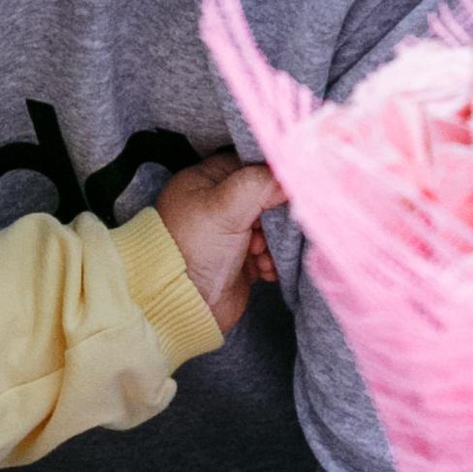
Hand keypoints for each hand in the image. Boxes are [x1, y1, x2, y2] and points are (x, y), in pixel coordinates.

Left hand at [155, 152, 285, 334]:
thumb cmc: (193, 249)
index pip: (248, 165)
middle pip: (265, 198)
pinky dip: (273, 261)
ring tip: (261, 254)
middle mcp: (216, 205)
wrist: (183, 306)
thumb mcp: (224, 206)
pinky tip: (265, 269)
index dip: (270, 177)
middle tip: (271, 230)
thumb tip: (289, 178)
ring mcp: (229, 234)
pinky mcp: (241, 261)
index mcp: (203, 181)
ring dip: (275, 242)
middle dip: (275, 216)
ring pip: (271, 228)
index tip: (287, 190)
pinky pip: (270, 254)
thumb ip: (260, 183)